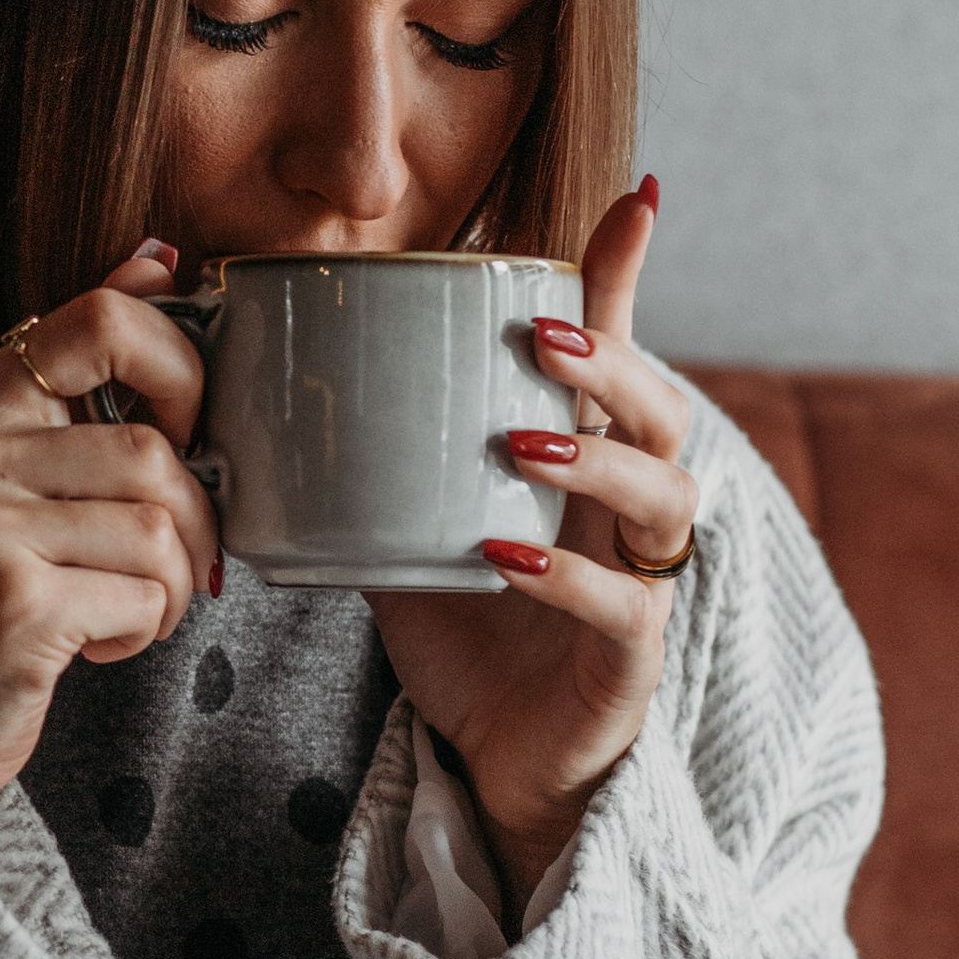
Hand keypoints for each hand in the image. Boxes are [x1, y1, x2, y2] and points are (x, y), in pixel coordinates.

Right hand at [0, 243, 220, 817]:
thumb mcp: (7, 471)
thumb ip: (74, 370)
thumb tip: (155, 258)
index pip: (100, 320)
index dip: (178, 372)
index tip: (182, 435)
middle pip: (154, 450)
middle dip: (192, 526)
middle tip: (167, 568)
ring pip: (160, 526)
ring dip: (172, 587)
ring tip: (123, 611)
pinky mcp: (14, 603)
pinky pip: (145, 594)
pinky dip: (144, 629)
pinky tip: (94, 645)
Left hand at [368, 177, 694, 921]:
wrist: (496, 758)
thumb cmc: (468, 625)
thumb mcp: (420, 511)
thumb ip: (386, 444)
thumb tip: (292, 364)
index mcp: (591, 456)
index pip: (624, 351)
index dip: (630, 278)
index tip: (636, 199)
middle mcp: (632, 509)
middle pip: (666, 410)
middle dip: (613, 362)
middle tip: (539, 336)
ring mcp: (642, 583)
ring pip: (665, 497)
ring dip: (597, 457)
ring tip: (520, 438)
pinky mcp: (628, 660)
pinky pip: (618, 609)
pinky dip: (565, 578)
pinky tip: (507, 558)